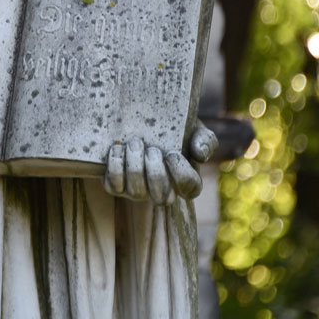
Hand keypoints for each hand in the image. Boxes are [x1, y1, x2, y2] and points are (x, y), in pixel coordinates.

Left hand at [102, 125, 217, 204]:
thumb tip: (200, 154)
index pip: (190, 189)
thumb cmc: (173, 129)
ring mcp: (138, 190)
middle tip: (152, 149)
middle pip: (162, 198)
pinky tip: (117, 148)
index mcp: (184, 180)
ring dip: (135, 166)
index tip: (172, 153)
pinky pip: (113, 186)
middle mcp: (161, 190)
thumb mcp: (193, 129)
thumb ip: (205, 140)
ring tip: (134, 143)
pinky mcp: (116, 185)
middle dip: (156, 173)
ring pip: (136, 192)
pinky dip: (115, 166)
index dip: (181, 174)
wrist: (141, 120)